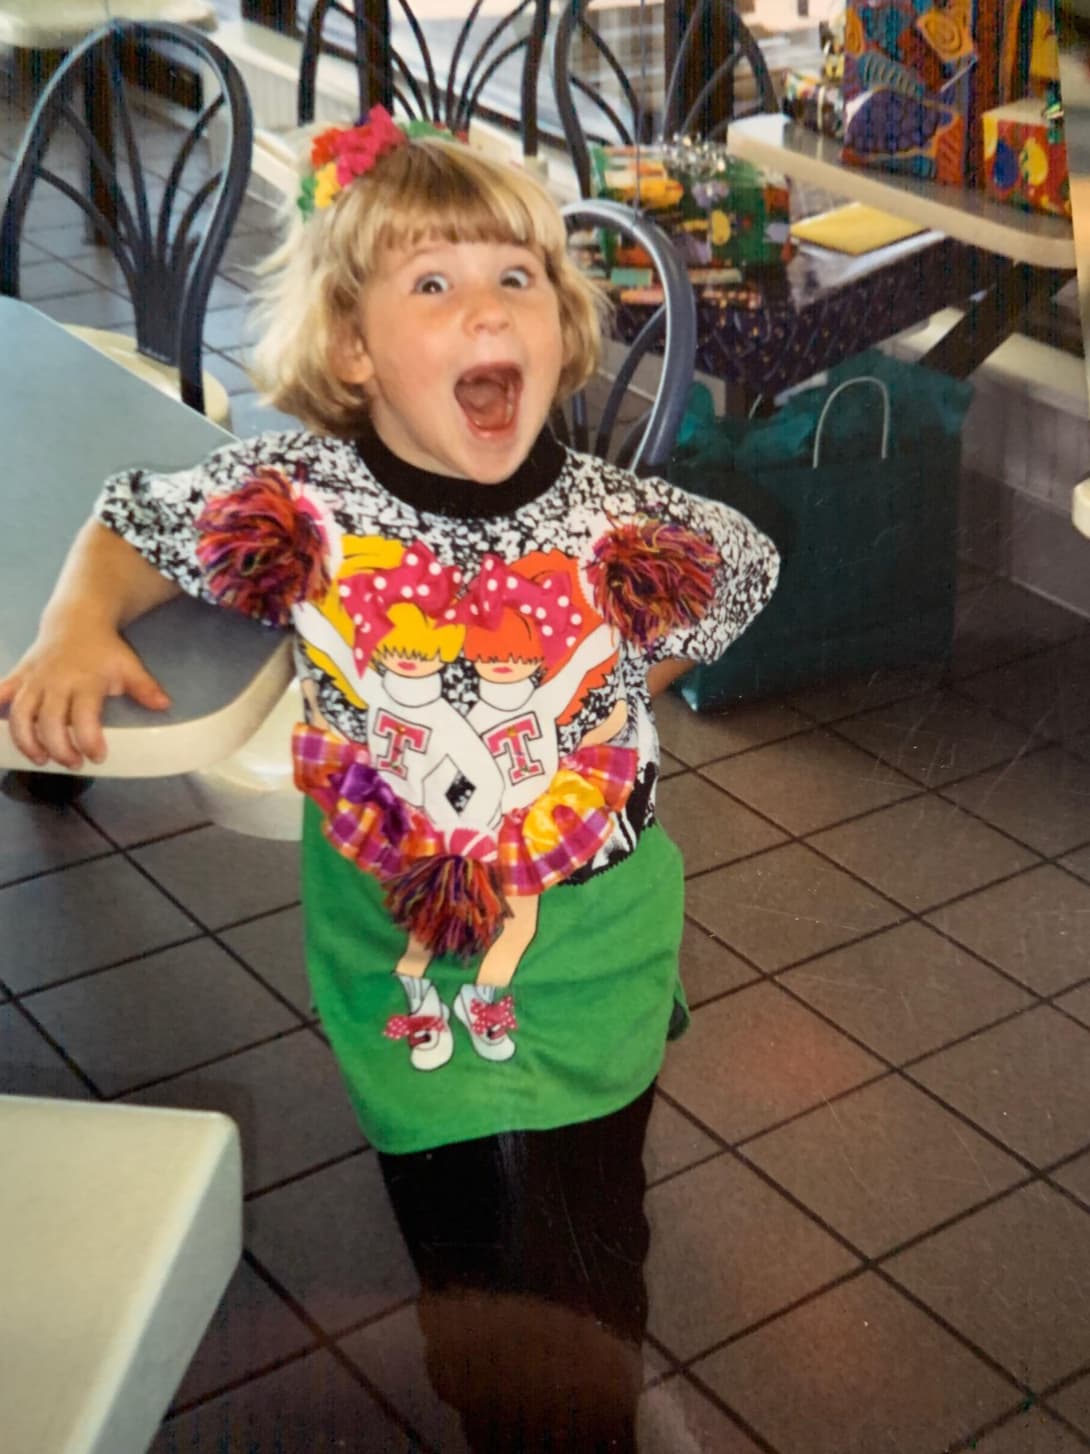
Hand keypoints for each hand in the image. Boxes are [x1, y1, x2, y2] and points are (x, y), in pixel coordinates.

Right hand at [0, 624, 170, 770]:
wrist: (76, 618)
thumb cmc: (104, 648)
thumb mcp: (129, 666)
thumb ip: (144, 688)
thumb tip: (164, 705)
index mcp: (84, 682)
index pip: (84, 718)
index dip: (89, 741)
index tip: (98, 756)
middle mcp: (56, 682)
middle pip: (50, 723)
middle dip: (59, 749)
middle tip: (73, 763)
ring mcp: (34, 680)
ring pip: (22, 715)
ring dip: (27, 741)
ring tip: (40, 759)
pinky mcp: (20, 675)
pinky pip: (0, 692)